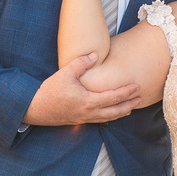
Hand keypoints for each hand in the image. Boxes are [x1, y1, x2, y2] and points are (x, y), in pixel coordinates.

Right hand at [24, 53, 141, 125]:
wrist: (36, 109)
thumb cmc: (50, 91)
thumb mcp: (65, 73)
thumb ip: (82, 63)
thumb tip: (95, 54)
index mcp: (89, 102)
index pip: (114, 98)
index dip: (127, 92)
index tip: (137, 86)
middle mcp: (89, 113)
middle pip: (116, 112)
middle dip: (129, 105)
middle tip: (140, 99)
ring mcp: (85, 119)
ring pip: (109, 118)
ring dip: (122, 113)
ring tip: (131, 108)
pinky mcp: (80, 121)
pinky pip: (100, 120)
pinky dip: (110, 117)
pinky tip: (112, 113)